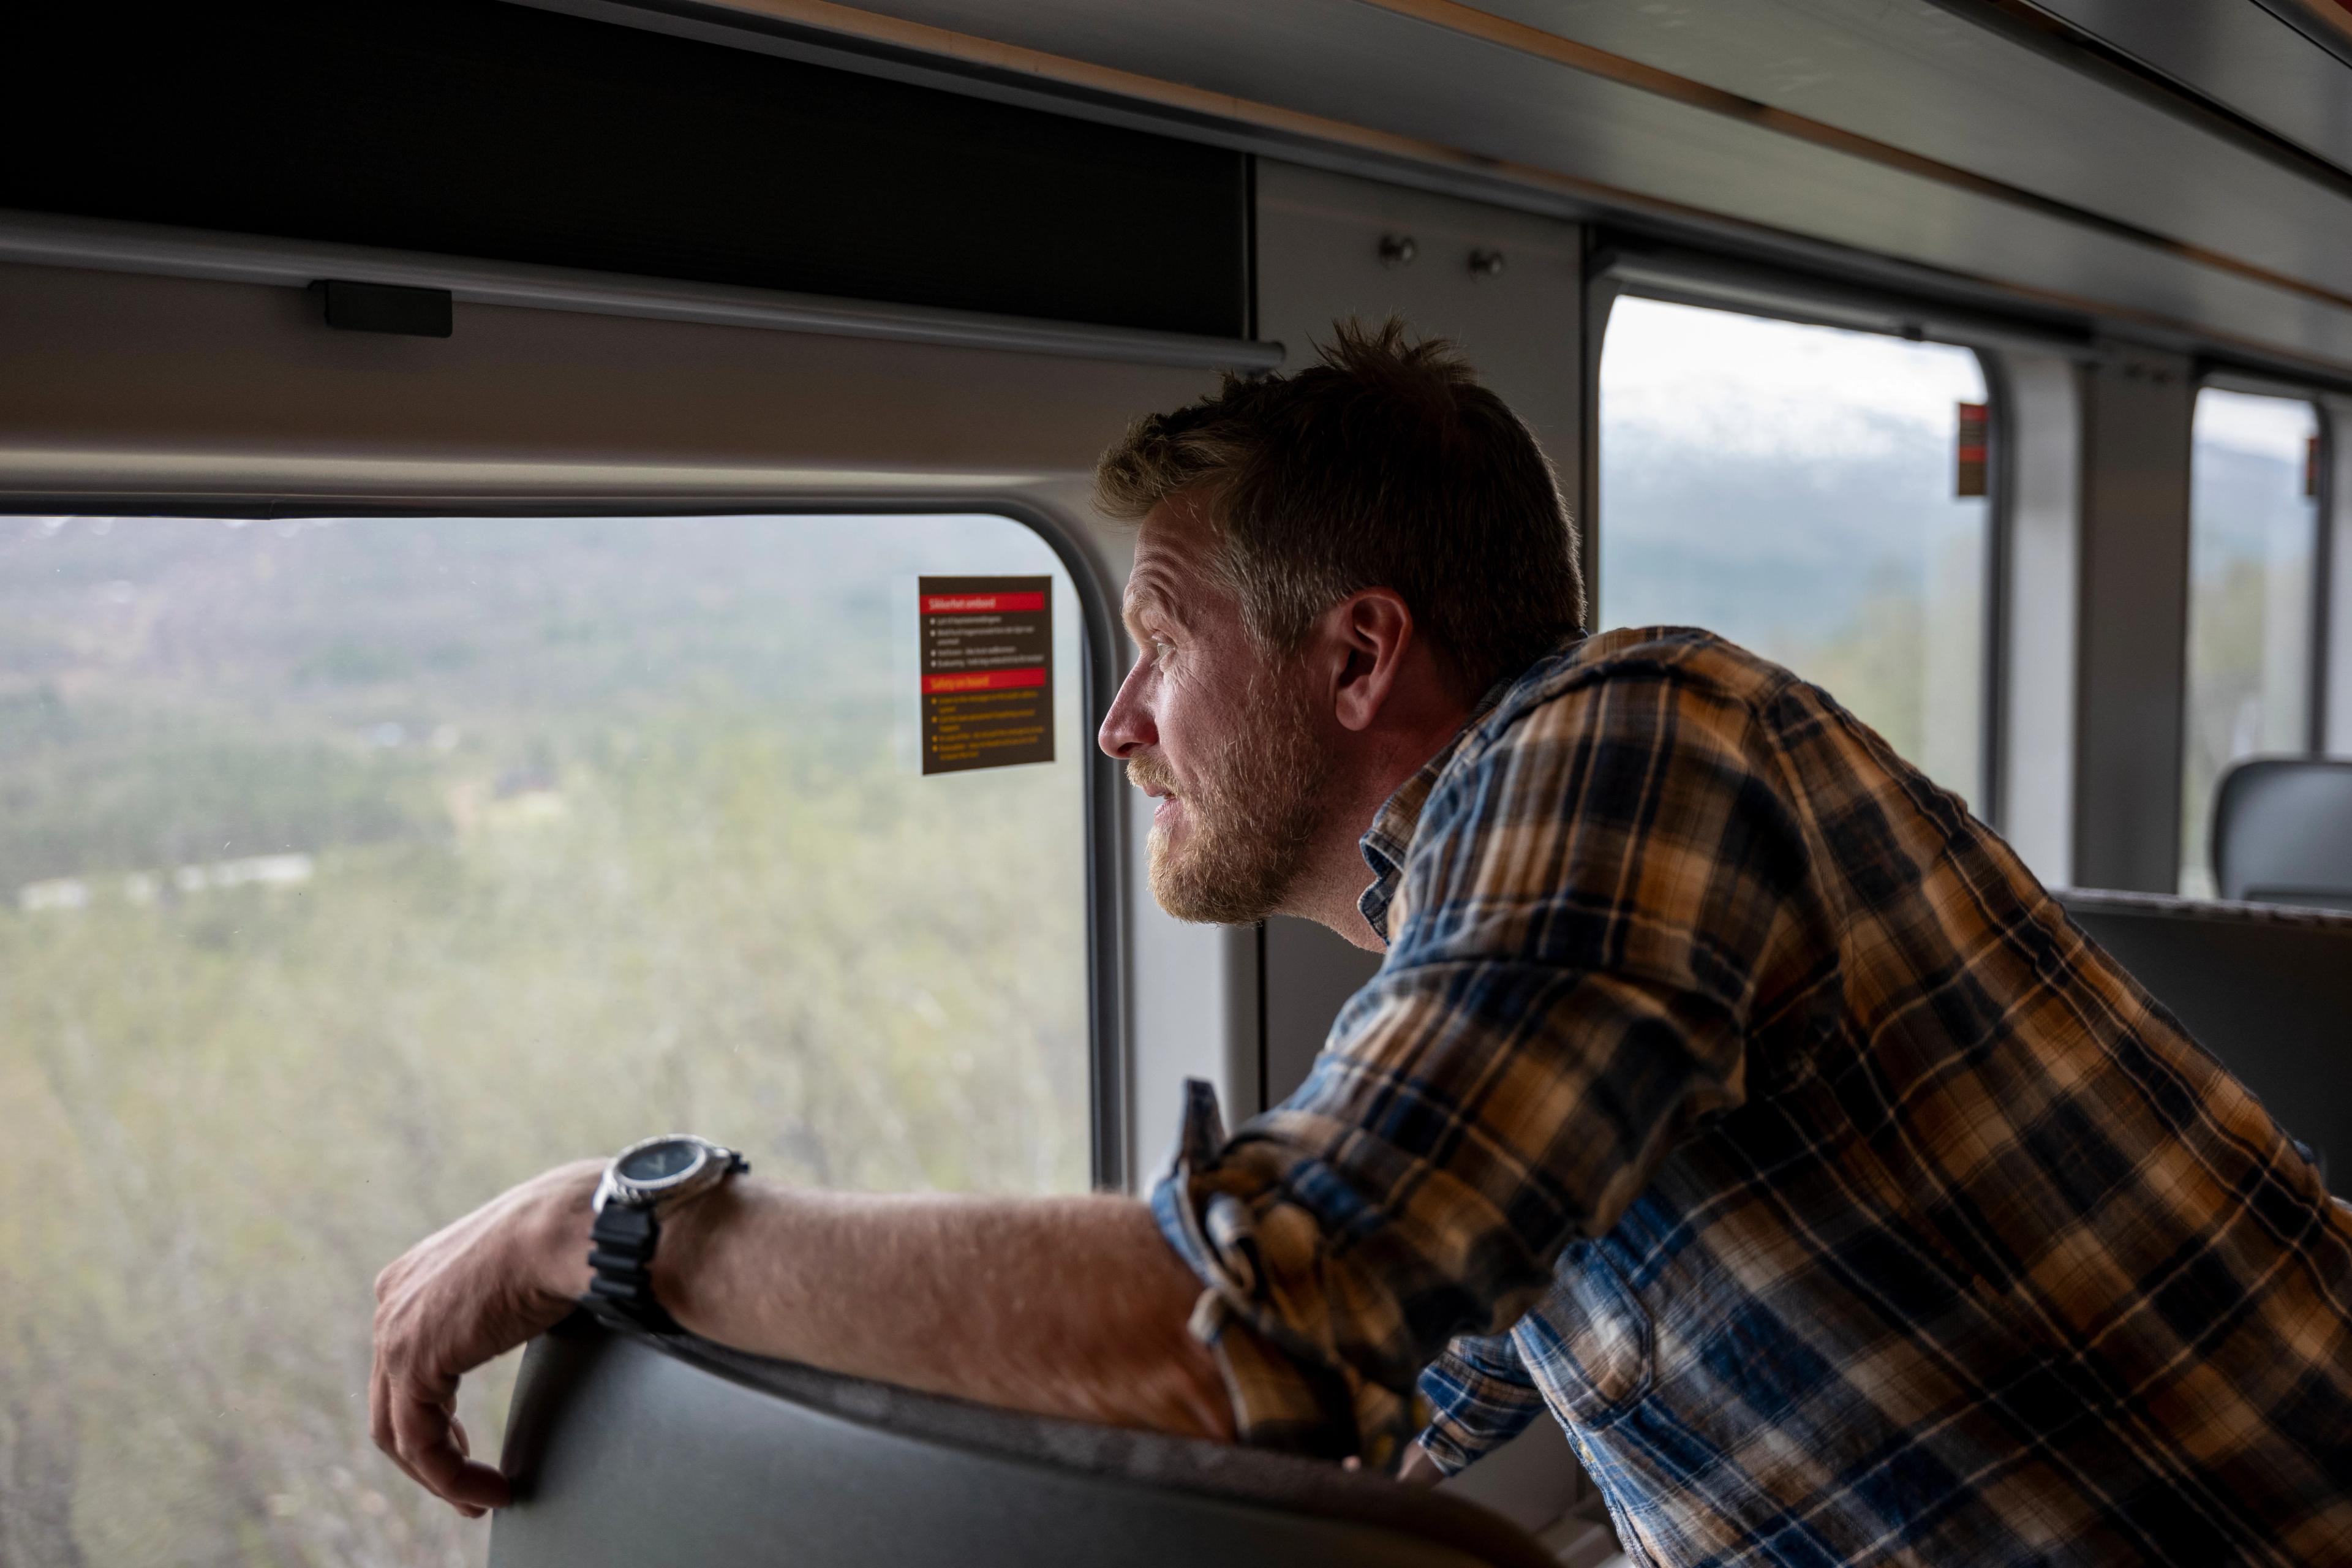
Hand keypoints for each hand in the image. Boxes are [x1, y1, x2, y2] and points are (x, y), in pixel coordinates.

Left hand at [370, 1159, 601, 1514]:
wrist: (571, 1227)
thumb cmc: (569, 1236)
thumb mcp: (523, 1266)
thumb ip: (509, 1295)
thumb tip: (541, 1308)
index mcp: (414, 1274)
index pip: (404, 1364)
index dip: (433, 1413)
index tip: (464, 1443)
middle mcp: (392, 1299)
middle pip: (394, 1401)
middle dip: (431, 1451)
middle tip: (468, 1484)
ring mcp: (394, 1331)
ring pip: (400, 1431)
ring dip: (440, 1476)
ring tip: (481, 1498)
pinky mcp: (413, 1363)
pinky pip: (422, 1444)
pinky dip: (452, 1478)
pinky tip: (491, 1490)